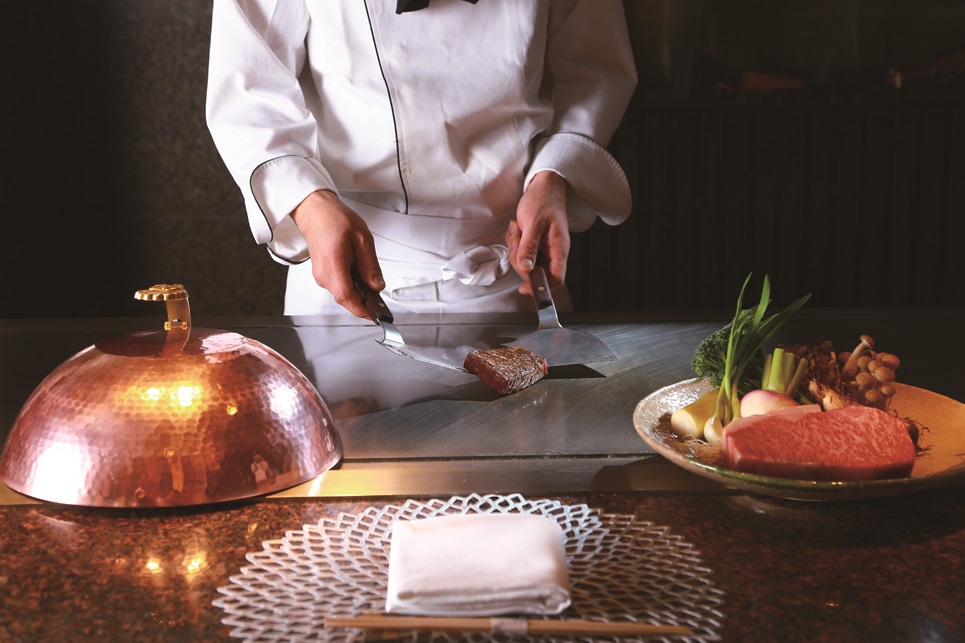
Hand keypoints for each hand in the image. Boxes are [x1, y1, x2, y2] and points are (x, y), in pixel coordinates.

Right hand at [290, 189, 382, 318]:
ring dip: (357, 291)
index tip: (375, 314)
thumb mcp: (362, 239)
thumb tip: (377, 286)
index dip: (361, 309)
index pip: (346, 297)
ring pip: (342, 293)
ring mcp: (320, 276)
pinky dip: (350, 284)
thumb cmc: (335, 220)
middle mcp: (323, 274)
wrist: (316, 212)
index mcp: (332, 264)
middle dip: (363, 300)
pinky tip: (357, 274)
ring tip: (366, 276)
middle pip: (345, 298)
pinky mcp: (322, 274)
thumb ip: (370, 265)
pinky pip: (338, 286)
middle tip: (377, 293)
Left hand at [506, 170, 569, 295]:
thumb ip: (529, 246)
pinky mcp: (535, 247)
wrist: (544, 188)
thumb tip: (527, 268)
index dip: (541, 288)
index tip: (524, 288)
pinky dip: (515, 244)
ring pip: (525, 265)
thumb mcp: (534, 223)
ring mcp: (543, 251)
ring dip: (516, 249)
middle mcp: (553, 254)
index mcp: (559, 250)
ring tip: (519, 229)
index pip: (556, 280)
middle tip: (519, 238)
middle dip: (520, 260)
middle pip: (535, 274)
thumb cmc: (543, 202)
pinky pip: (521, 255)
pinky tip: (518, 230)